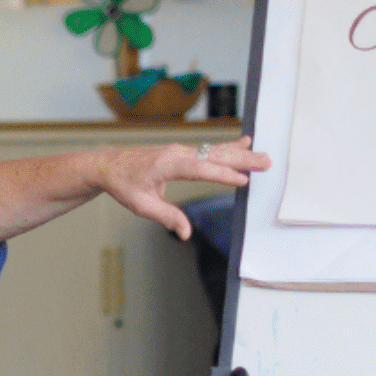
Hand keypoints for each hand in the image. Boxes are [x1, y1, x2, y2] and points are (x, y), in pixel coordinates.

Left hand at [93, 136, 271, 239]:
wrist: (109, 164)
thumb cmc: (123, 184)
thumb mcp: (141, 206)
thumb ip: (166, 217)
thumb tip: (185, 234)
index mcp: (167, 165)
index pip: (200, 169)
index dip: (223, 175)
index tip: (243, 180)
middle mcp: (177, 153)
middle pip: (214, 156)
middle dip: (242, 159)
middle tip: (266, 162)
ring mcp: (180, 150)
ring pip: (215, 151)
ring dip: (241, 153)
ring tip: (263, 155)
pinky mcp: (182, 152)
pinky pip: (208, 149)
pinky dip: (228, 146)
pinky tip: (244, 142)